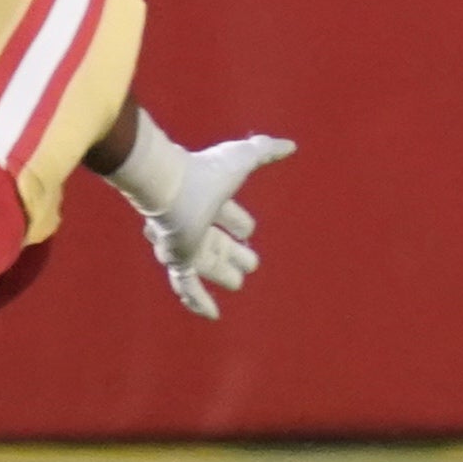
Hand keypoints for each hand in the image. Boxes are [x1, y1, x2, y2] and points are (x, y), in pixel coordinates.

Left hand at [141, 134, 293, 319]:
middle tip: (252, 263)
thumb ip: (266, 150)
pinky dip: (199, 300)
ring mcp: (185, 243)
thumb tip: (291, 146)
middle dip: (233, 251)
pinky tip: (213, 315)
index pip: (226, 213)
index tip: (249, 231)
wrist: (171, 186)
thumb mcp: (244, 159)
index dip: (237, 221)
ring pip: (207, 264)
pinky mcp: (179, 259)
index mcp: (209, 198)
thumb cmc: (206, 171)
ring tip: (239, 283)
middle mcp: (195, 222)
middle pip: (217, 240)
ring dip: (223, 273)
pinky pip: (188, 285)